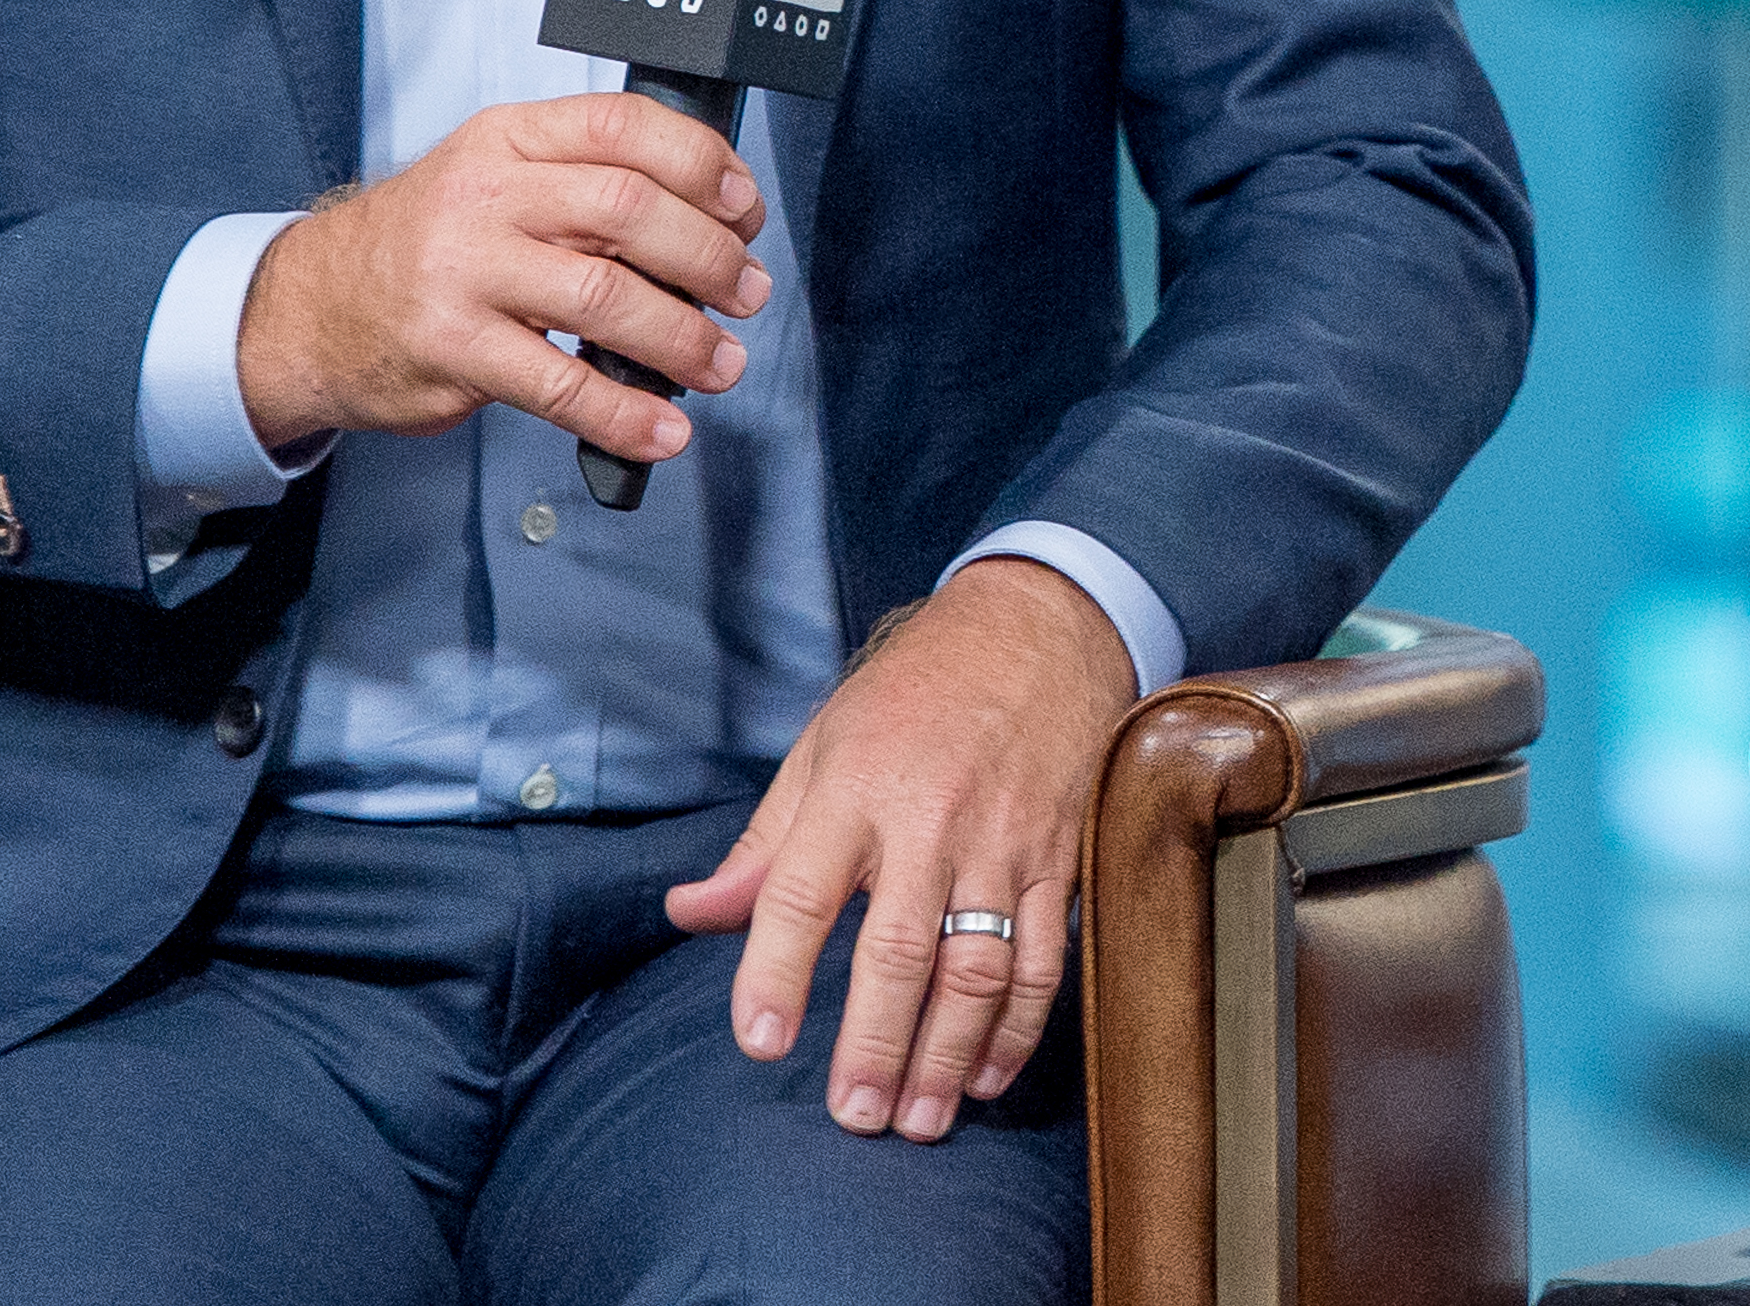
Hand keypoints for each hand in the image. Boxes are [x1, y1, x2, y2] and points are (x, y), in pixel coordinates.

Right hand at [236, 92, 767, 471]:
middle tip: (746, 292)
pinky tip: (660, 428)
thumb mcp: (495, 177)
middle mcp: (486, 195)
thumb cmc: (429, 242)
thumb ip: (586, 183)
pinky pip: (559, 384)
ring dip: (683, 338)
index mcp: (508, 139)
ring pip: (603, 296)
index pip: (622, 126)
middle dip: (708, 257)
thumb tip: (711, 222)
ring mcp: (464, 272)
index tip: (744, 208)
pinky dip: (623, 412)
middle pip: (627, 209)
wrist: (312, 307)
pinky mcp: (453, 349)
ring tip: (720, 363)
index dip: (702, 163)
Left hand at [664, 557, 1145, 1138]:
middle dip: (875, 1047)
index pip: (801, 894)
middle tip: (855, 1117)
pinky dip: (1018, 1026)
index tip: (759, 1044)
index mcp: (854, 788)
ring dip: (948, 1056)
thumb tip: (690, 914)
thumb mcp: (823, 744)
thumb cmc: (917, 689)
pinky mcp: (1059, 859)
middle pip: (900, 953)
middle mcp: (930, 821)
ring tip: (920, 1120)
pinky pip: (1043, 957)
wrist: (1040, 630)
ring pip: (978, 969)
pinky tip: (987, 1073)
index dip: (774, 974)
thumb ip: (763, 843)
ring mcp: (1003, 842)